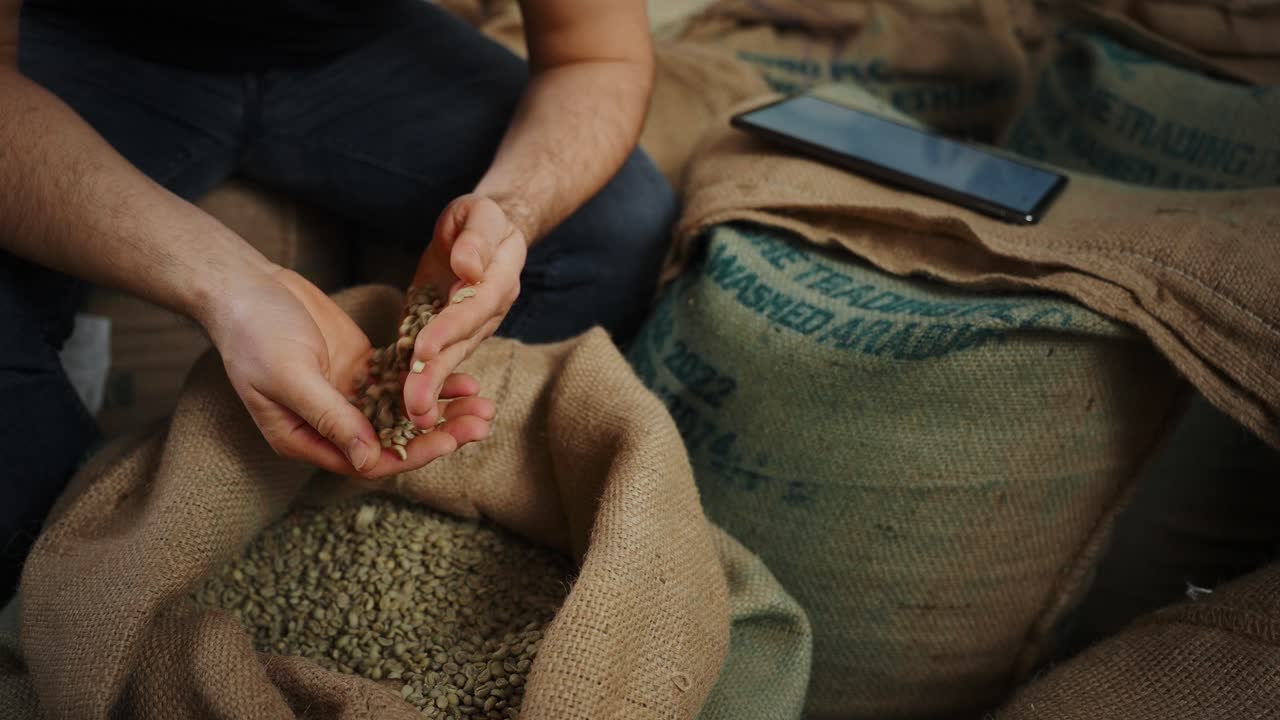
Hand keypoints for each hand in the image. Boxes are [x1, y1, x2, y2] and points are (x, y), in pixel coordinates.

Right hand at [207, 266, 494, 478]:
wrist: (245, 286)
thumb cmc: (253, 333)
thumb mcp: (289, 375)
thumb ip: (329, 415)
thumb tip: (366, 459)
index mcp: (305, 439)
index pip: (368, 460)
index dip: (411, 453)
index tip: (449, 441)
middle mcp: (331, 424)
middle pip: (395, 439)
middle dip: (440, 434)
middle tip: (481, 425)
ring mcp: (349, 395)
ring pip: (405, 413)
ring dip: (444, 411)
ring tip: (484, 406)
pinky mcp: (361, 367)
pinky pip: (404, 383)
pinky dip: (433, 382)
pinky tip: (466, 380)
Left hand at [404, 194, 525, 427]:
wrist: (480, 234)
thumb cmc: (480, 219)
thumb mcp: (479, 214)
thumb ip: (476, 238)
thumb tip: (469, 267)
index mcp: (500, 280)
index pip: (475, 306)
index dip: (452, 327)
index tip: (426, 346)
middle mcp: (489, 312)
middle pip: (463, 344)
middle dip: (437, 373)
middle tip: (416, 405)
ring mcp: (471, 329)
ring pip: (449, 359)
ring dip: (429, 388)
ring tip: (411, 416)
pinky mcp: (448, 335)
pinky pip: (433, 358)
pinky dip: (417, 381)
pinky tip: (400, 408)